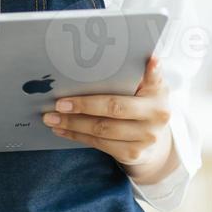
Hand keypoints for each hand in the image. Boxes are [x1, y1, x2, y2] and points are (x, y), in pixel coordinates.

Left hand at [42, 55, 173, 178]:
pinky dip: (77, 136)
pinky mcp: (132, 154)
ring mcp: (145, 138)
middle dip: (84, 105)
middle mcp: (156, 116)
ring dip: (73, 123)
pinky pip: (100, 144)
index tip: (151, 60)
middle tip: (59, 103)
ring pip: (102, 129)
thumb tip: (144, 57)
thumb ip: (142, 73)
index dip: (152, 70)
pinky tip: (63, 129)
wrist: (154, 141)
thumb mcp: (149, 87)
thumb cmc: (143, 104)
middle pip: (115, 108)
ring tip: (52, 117)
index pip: (154, 78)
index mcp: (159, 93)